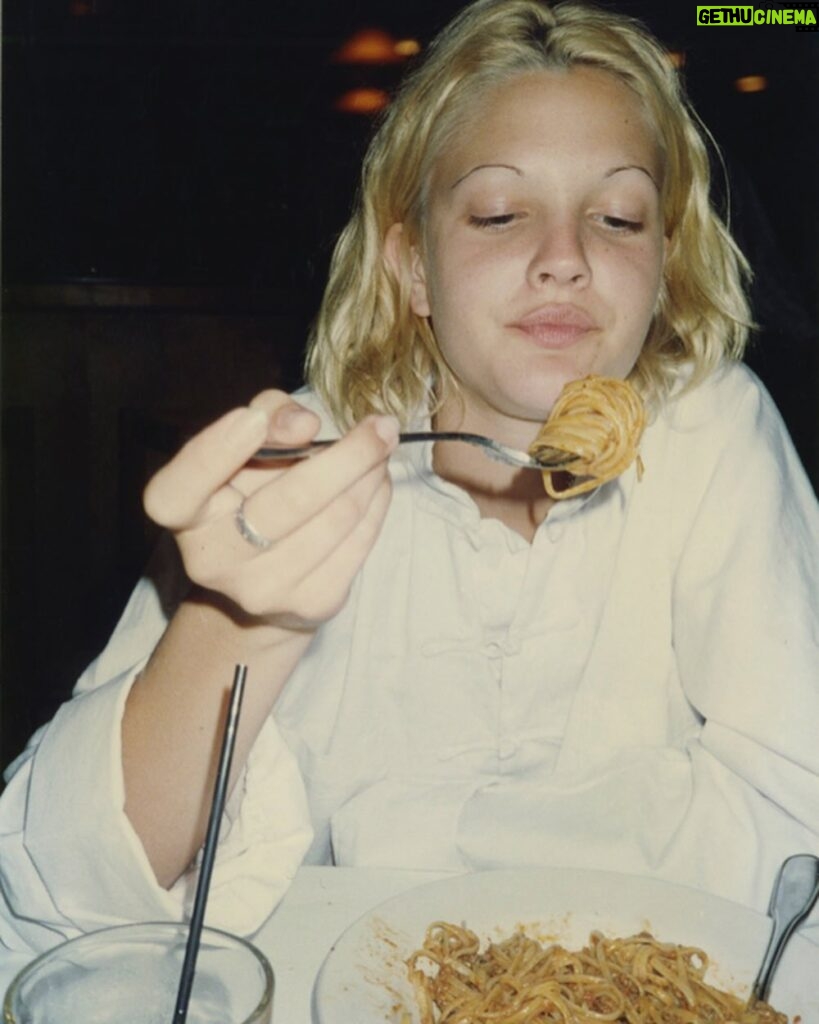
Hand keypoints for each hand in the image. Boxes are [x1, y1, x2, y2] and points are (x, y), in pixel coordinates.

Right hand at [143, 391, 398, 632]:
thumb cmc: (254, 490)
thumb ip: (268, 416)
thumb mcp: (247, 445)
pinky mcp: (311, 605)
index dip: (213, 454)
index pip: (177, 493)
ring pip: (337, 519)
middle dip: (347, 456)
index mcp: (186, 518)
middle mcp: (214, 561)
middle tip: (382, 426)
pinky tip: (378, 485)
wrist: (269, 579)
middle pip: (288, 503)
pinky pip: (360, 542)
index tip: (251, 418)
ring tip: (381, 452)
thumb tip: (305, 425)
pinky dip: (378, 504)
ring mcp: (264, 590)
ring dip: (371, 476)